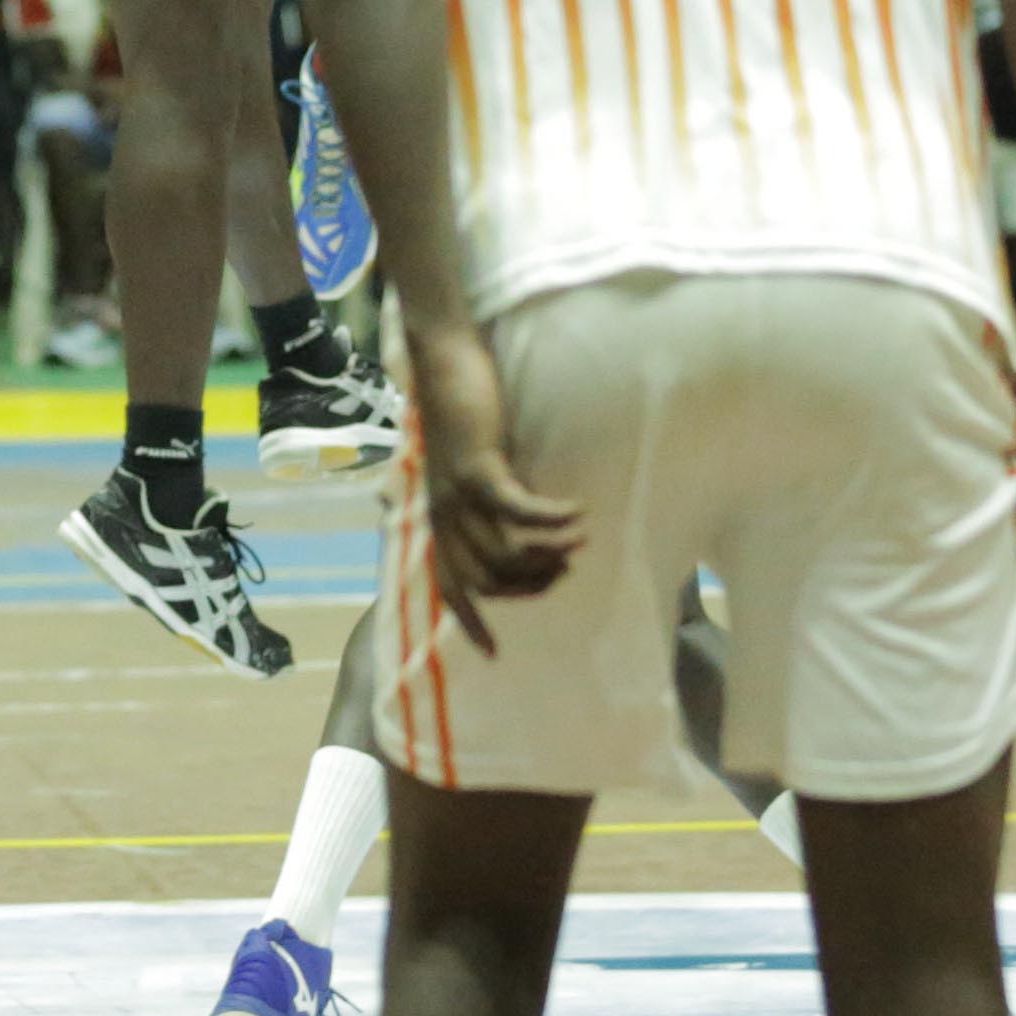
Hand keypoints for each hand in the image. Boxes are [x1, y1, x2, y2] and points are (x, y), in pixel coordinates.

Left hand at [403, 317, 584, 647]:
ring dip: (548, 555)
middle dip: (531, 586)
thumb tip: (517, 534)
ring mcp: (457, 494)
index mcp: (438, 519)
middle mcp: (442, 515)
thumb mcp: (474, 469)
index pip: (450, 588)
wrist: (443, 361)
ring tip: (577, 541)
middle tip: (564, 569)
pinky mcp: (477, 469)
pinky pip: (520, 513)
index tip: (494, 654)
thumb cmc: (463, 412)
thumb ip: (486, 504)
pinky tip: (577, 513)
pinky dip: (553, 520)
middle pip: (488, 581)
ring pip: (505, 555)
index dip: (471, 623)